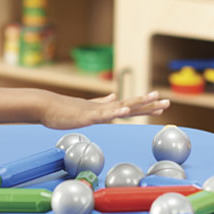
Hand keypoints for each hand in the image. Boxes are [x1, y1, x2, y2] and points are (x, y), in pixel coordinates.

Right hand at [40, 91, 168, 128]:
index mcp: (105, 108)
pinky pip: (104, 114)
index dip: (145, 105)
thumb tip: (114, 97)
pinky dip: (115, 112)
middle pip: (131, 106)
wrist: (46, 106)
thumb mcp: (88, 108)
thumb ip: (102, 103)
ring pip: (121, 107)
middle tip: (167, 102)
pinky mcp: (87, 115)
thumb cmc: (65, 110)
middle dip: (150, 104)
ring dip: (138, 104)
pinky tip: (126, 111)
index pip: (130, 107)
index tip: (160, 102)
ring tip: (153, 100)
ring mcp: (97, 111)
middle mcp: (105, 108)